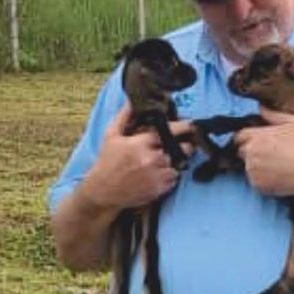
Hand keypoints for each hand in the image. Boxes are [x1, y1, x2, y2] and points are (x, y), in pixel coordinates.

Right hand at [77, 104, 197, 210]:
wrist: (101, 193)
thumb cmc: (106, 163)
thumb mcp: (110, 136)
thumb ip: (124, 116)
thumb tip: (132, 101)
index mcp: (140, 144)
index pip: (170, 131)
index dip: (184, 127)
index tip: (192, 125)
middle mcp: (151, 159)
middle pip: (182, 149)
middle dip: (182, 146)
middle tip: (178, 147)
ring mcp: (156, 175)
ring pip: (178, 164)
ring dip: (173, 163)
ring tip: (161, 164)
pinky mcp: (159, 189)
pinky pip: (174, 179)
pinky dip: (169, 177)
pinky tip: (156, 175)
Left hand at [232, 108, 293, 198]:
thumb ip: (274, 115)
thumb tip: (261, 108)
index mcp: (257, 137)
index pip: (239, 136)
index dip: (246, 137)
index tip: (257, 140)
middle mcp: (251, 154)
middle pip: (242, 151)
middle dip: (252, 150)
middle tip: (271, 152)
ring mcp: (252, 171)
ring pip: (248, 166)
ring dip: (258, 164)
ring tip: (278, 164)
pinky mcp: (257, 185)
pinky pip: (255, 179)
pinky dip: (263, 177)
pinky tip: (279, 174)